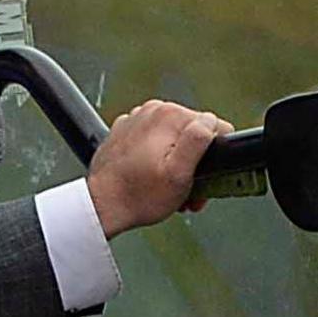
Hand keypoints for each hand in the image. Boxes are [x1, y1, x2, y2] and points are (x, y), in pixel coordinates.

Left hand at [87, 98, 232, 236]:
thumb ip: (199, 140)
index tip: (205, 176)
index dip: (216, 155)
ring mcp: (137, 120)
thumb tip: (211, 121)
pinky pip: (154, 142)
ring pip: (174, 139)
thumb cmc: (138, 196)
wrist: (101, 205)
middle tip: (188, 189)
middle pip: (193, 134)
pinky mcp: (126, 132)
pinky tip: (153, 178)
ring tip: (169, 187)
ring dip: (177, 162)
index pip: (213, 127)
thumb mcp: (179, 174)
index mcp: (169, 116)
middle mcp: (152, 111)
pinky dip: (158, 158)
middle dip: (195, 162)